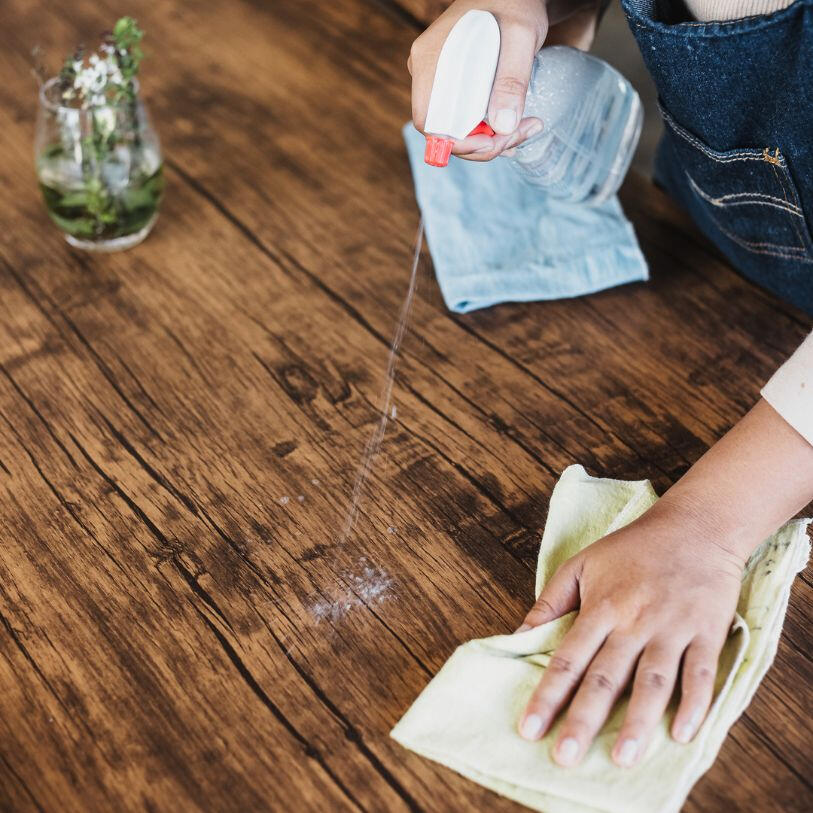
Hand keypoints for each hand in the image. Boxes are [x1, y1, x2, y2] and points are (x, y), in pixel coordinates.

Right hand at [408, 1, 600, 161]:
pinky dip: (486, 130)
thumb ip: (512, 80)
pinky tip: (511, 125)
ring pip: (454, 130)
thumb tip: (502, 127)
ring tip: (524, 128)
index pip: (430, 122)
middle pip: (443, 132)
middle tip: (519, 135)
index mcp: (431, 60)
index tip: (493, 142)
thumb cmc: (514, 3)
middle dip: (481, 145)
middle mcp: (426, 73)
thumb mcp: (520, 37)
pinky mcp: (451, 86)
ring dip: (488, 140)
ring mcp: (437, 80)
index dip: (458, 142)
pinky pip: (462, 119)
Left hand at [516, 500, 743, 766]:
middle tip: (565, 757)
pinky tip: (682, 735)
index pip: (568, 658)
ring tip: (622, 759)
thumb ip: (550, 602)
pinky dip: (694, 705)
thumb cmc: (631, 548)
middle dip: (583, 719)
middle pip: (606, 677)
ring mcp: (672, 628)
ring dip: (638, 722)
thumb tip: (519, 636)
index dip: (546, 695)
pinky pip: (701, 673)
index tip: (528, 729)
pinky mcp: (707, 632)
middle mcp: (634, 621)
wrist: (694, 527)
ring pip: (653, 681)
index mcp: (601, 606)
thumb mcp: (581, 564)